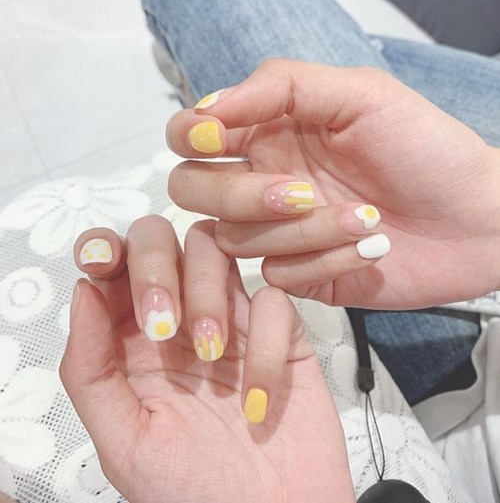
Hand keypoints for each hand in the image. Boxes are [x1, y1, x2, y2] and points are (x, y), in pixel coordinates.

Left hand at [60, 215, 354, 502]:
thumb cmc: (197, 494)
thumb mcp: (124, 441)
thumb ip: (92, 369)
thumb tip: (83, 293)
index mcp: (134, 342)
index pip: (115, 267)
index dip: (106, 250)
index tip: (102, 262)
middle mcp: (181, 319)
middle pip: (163, 240)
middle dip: (155, 266)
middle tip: (161, 324)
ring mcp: (233, 320)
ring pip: (216, 249)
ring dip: (206, 289)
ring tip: (211, 354)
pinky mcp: (281, 333)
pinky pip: (274, 299)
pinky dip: (265, 339)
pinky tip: (257, 395)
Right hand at [166, 59, 499, 307]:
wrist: (477, 218)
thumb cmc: (427, 149)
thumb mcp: (361, 93)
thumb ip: (281, 85)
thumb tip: (208, 105)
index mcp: (270, 130)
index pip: (191, 133)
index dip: (190, 136)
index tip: (218, 140)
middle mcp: (262, 178)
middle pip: (192, 190)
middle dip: (240, 195)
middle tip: (301, 192)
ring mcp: (276, 230)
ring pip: (233, 238)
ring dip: (301, 232)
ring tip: (365, 219)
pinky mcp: (299, 273)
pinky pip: (275, 275)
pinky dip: (324, 263)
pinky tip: (368, 249)